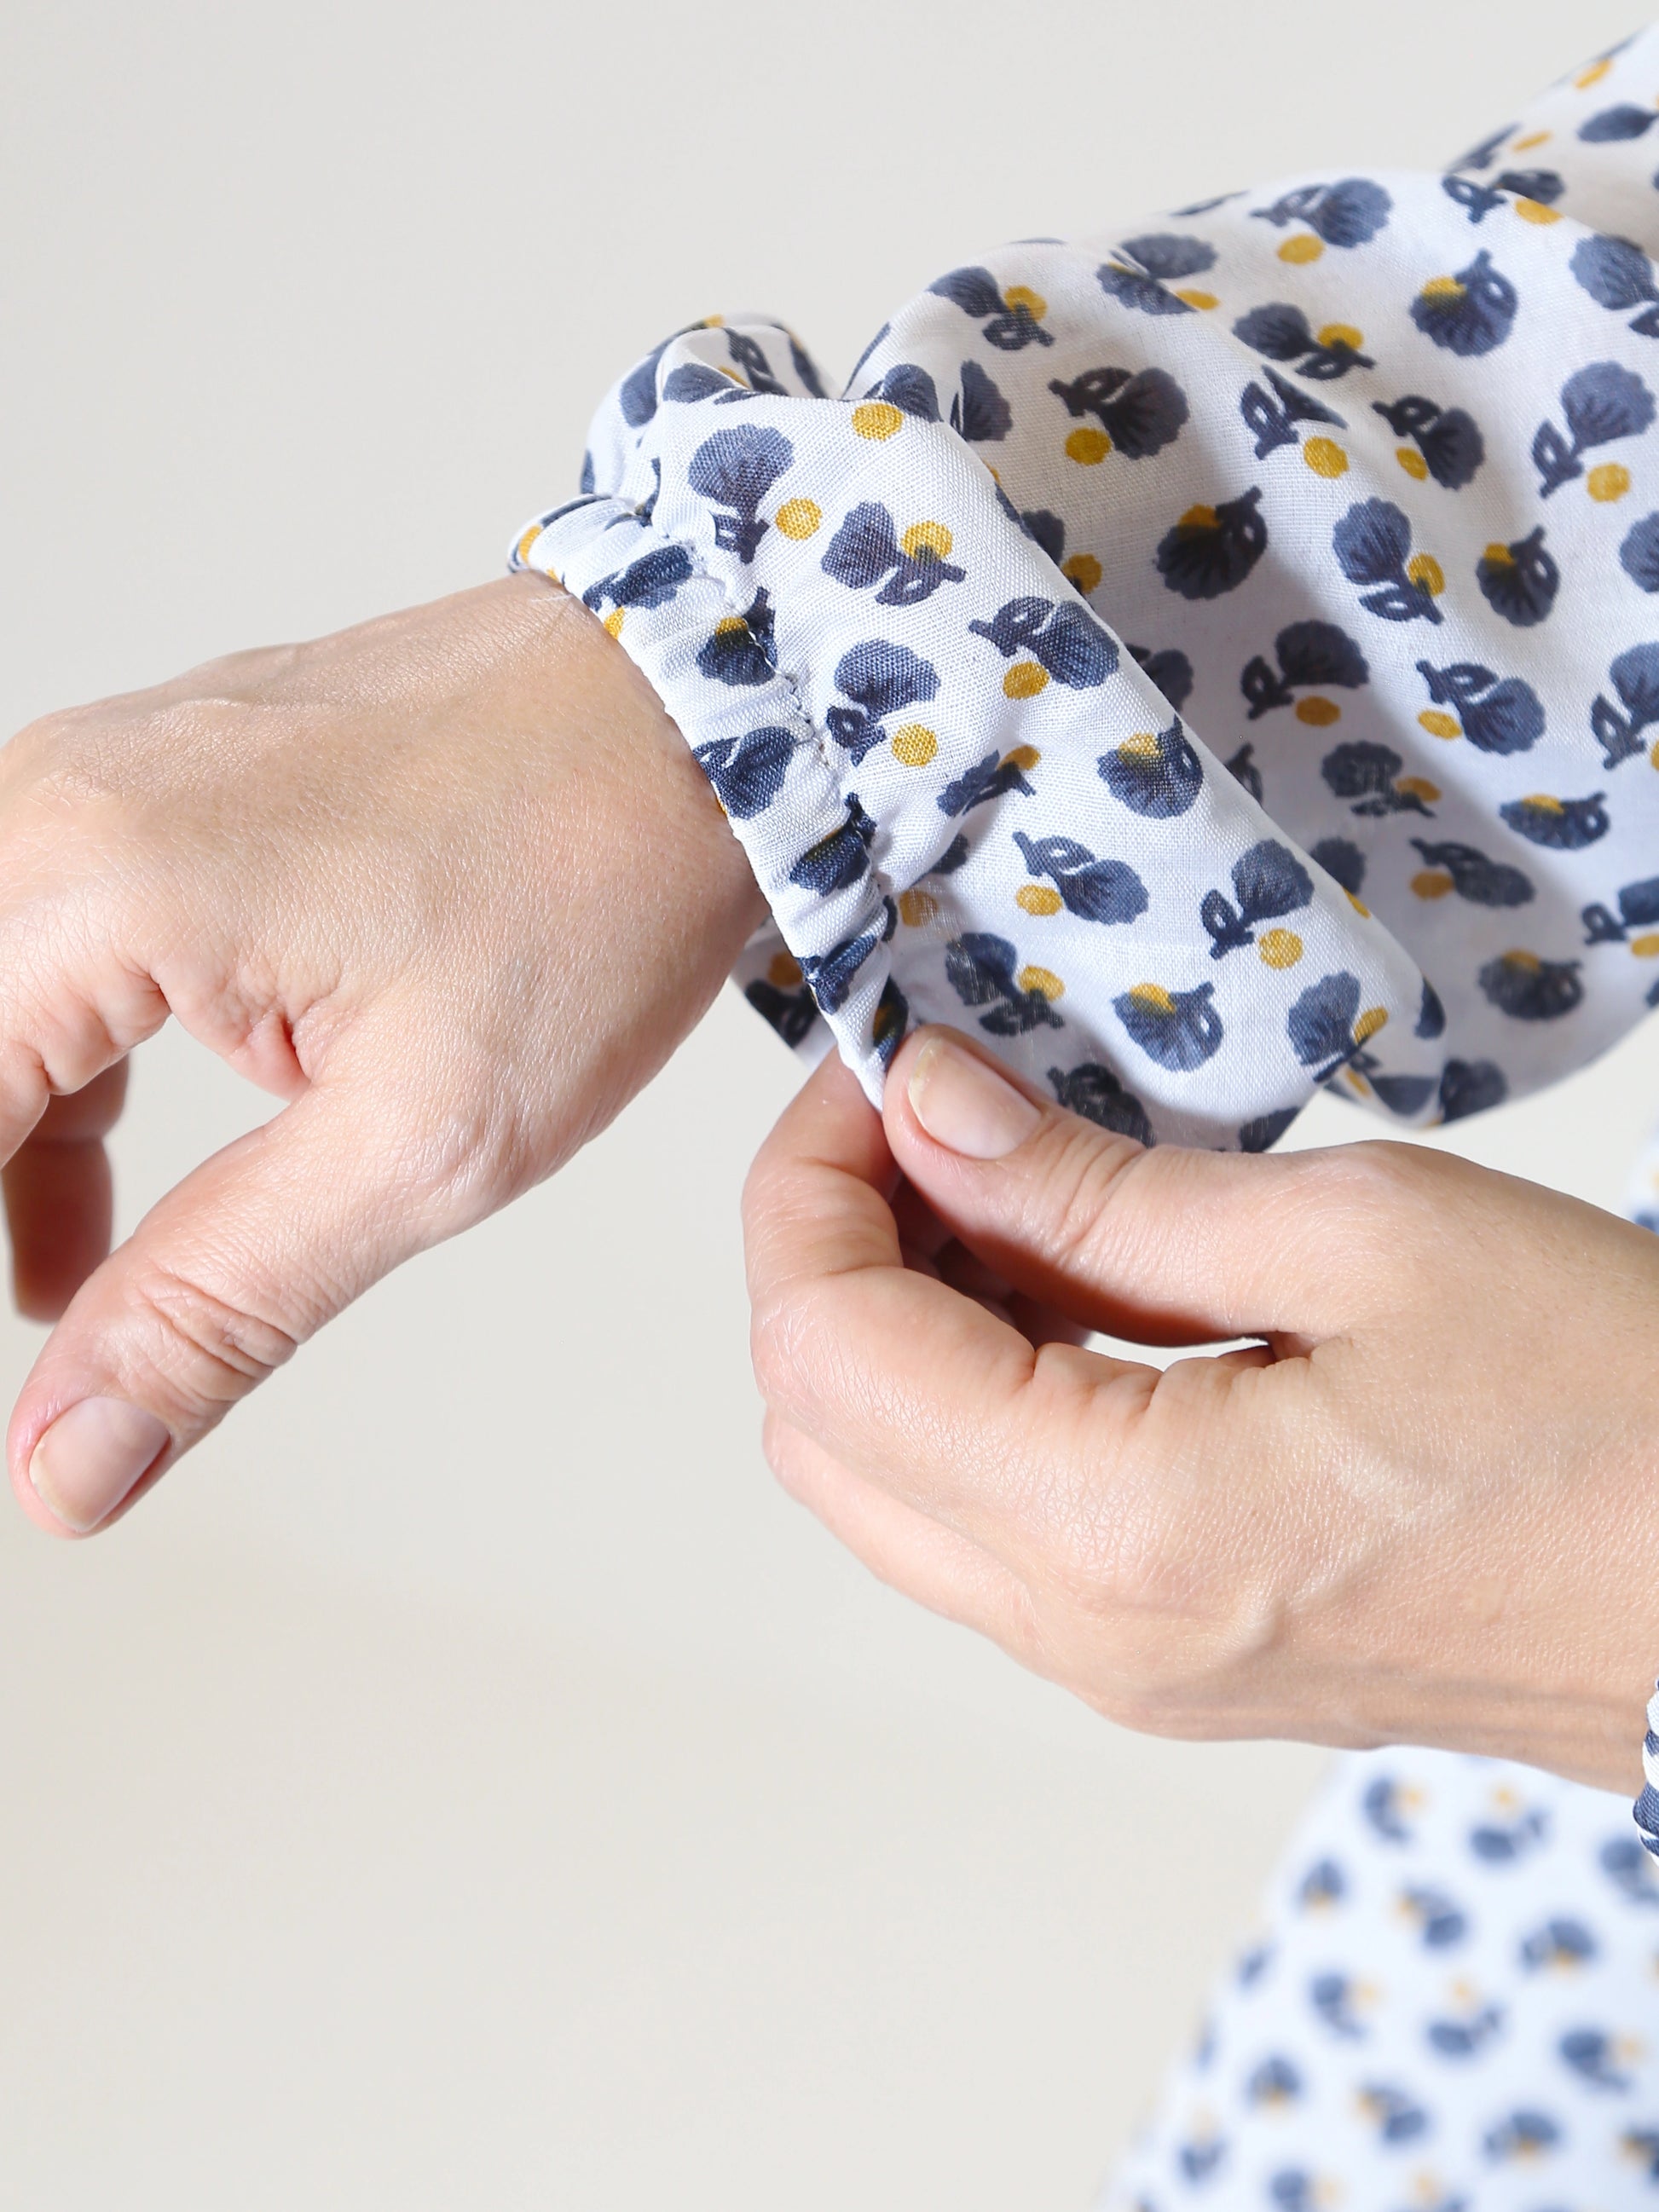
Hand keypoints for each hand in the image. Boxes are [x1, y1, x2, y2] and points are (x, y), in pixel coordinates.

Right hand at [3, 575, 763, 1534]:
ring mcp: (114, 770)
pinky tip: (99, 1170)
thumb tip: (67, 1457)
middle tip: (63, 1307)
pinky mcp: (170, 775)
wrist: (701, 714)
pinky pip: (51, 932)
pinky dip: (56, 1059)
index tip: (46, 1325)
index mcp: (95, 881)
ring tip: (64, 1278)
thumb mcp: (419, 1141)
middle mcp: (66, 798)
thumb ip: (216, 1305)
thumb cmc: (596, 881)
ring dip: (11, 1142)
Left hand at [743, 1027, 1658, 1793]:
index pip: (824, 1346)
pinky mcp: (1167, 1661)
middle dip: (836, 1247)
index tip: (879, 1065)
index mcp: (1120, 1529)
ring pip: (887, 1484)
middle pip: (820, 1428)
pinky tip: (1074, 1286)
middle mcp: (1086, 1632)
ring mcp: (1121, 1667)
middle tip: (937, 1114)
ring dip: (903, 1321)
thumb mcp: (1365, 1238)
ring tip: (1015, 1184)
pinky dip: (978, 1393)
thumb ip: (1102, 1190)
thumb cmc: (1625, 1414)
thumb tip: (928, 1110)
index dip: (809, 1181)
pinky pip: (986, 1523)